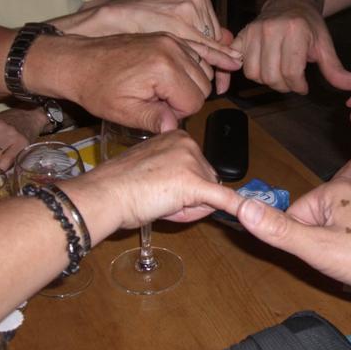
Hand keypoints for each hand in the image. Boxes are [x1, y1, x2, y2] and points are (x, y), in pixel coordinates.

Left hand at [32, 32, 241, 132]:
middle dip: (187, 98)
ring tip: (162, 89)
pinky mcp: (168, 37)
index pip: (196, 101)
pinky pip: (197, 53)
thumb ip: (154, 120)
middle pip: (204, 85)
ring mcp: (172, 40)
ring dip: (190, 83)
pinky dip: (198, 65)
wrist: (79, 62)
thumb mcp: (124, 112)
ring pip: (203, 70)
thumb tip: (174, 129)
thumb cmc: (97, 88)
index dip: (179, 113)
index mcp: (164, 69)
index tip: (157, 111)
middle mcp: (173, 50)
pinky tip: (207, 69)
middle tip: (158, 102)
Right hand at [62, 130, 243, 234]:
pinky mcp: (195, 182)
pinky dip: (235, 207)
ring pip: (208, 195)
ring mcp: (192, 162)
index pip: (196, 168)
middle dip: (189, 197)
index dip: (182, 187)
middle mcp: (188, 143)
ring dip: (190, 207)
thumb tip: (204, 196)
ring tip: (160, 204)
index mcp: (177, 137)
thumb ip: (179, 177)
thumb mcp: (153, 172)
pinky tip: (246, 212)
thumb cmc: (119, 186)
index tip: (157, 189)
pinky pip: (222, 199)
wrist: (105, 194)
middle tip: (158, 201)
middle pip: (206, 180)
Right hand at [232, 0, 350, 93]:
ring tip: (277, 75)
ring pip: (253, 73)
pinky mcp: (241, 35)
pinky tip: (240, 79)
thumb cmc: (308, 24)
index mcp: (295, 31)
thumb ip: (336, 69)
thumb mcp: (325, 44)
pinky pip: (233, 61)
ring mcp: (253, 32)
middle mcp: (271, 29)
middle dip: (283, 86)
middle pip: (271, 76)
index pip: (291, 72)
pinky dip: (234, 72)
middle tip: (291, 82)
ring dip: (265, 81)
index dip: (298, 86)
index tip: (303, 86)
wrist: (288, 0)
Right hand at [235, 178, 350, 297]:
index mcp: (334, 188)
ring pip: (334, 230)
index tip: (323, 256)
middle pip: (315, 221)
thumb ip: (278, 229)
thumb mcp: (318, 248)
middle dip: (322, 246)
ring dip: (338, 251)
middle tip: (343, 261)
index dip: (302, 241)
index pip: (295, 214)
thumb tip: (241, 206)